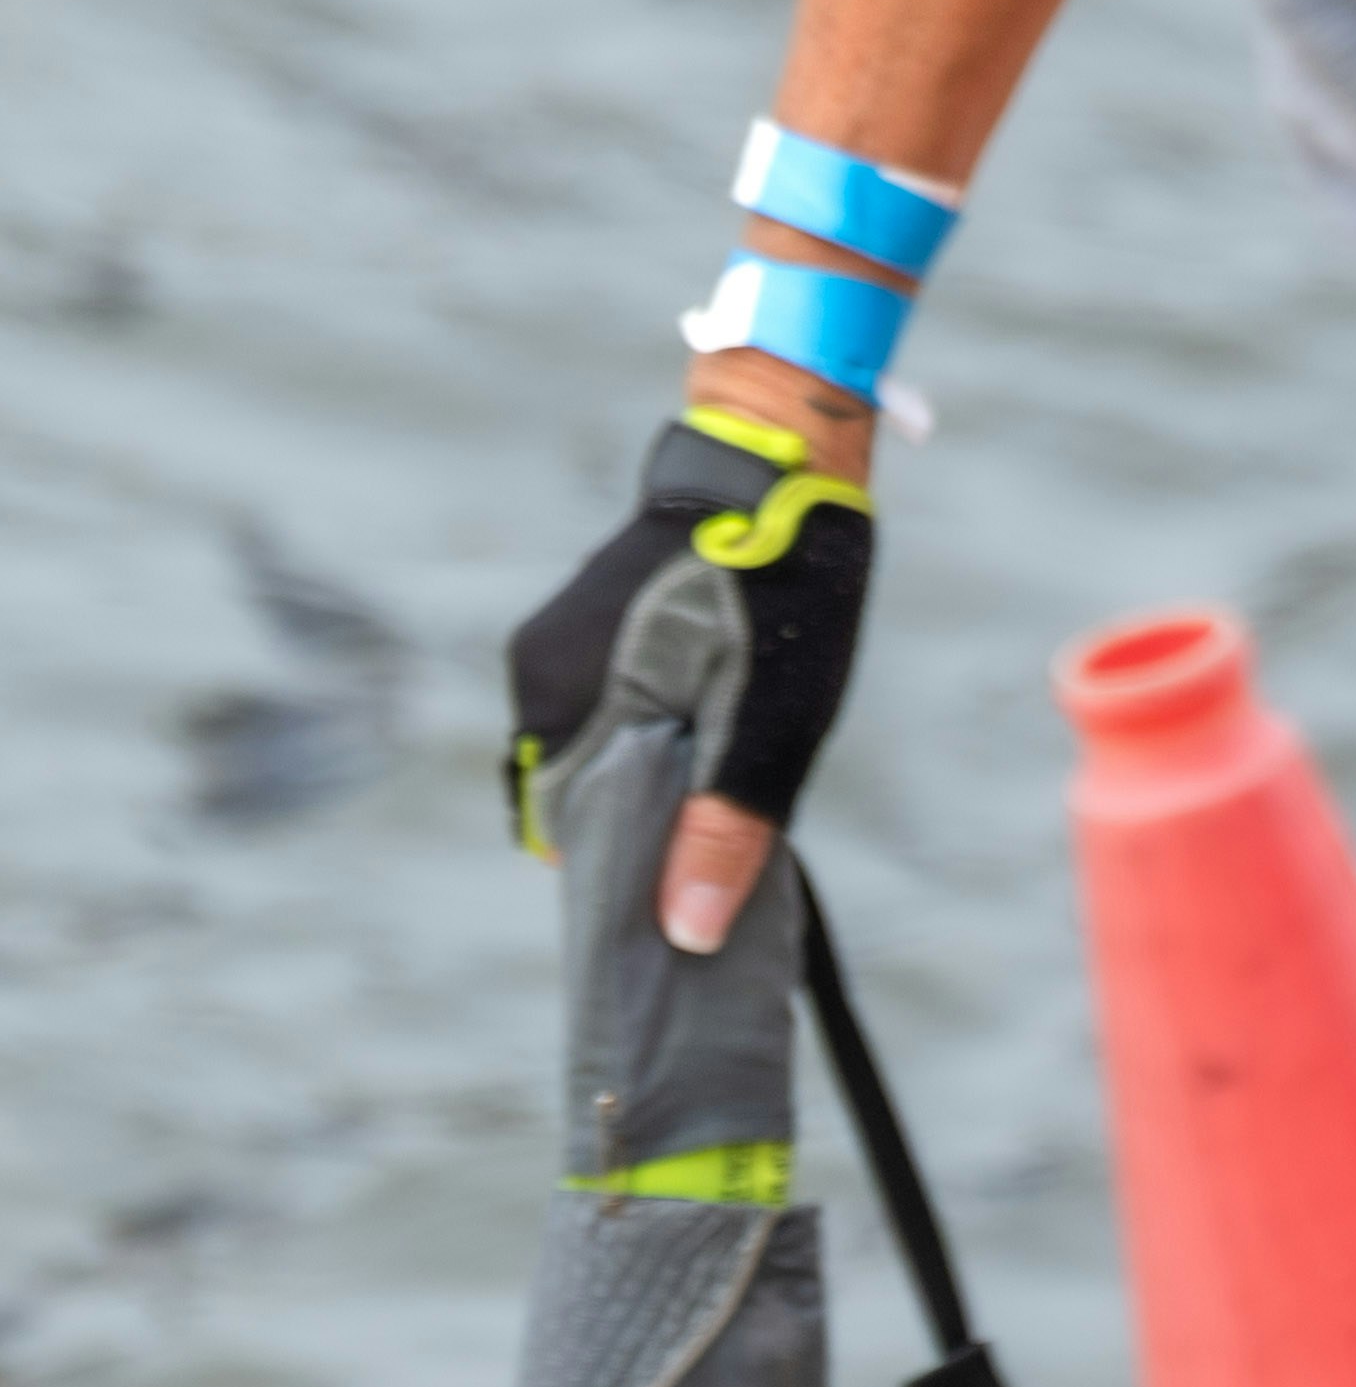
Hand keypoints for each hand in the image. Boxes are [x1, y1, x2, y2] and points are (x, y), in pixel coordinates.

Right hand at [504, 401, 875, 942]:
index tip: (678, 889)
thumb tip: (685, 933)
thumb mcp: (776, 713)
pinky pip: (595, 706)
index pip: (562, 835)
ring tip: (722, 743)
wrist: (779, 453)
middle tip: (720, 811)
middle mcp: (539, 674)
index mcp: (567, 699)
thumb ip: (728, 822)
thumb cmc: (784, 580)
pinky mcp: (576, 623)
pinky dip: (641, 724)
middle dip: (639, 819)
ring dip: (646, 766)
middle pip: (573, 796)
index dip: (620, 871)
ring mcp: (552, 644)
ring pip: (588, 751)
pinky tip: (704, 706)